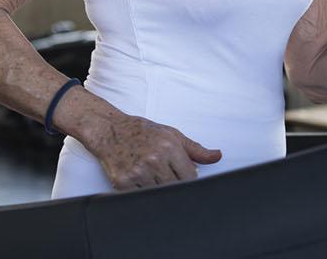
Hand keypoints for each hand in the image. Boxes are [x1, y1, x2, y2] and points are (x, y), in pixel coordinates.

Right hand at [88, 113, 221, 189]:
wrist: (109, 130)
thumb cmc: (142, 131)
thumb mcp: (172, 135)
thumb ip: (196, 149)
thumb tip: (218, 156)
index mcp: (169, 147)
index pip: (190, 177)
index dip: (189, 180)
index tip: (184, 178)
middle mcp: (154, 160)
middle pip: (175, 188)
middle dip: (175, 185)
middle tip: (166, 176)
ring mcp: (138, 173)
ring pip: (158, 194)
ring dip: (158, 188)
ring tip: (152, 174)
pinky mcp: (122, 182)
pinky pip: (140, 196)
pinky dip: (142, 192)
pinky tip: (140, 179)